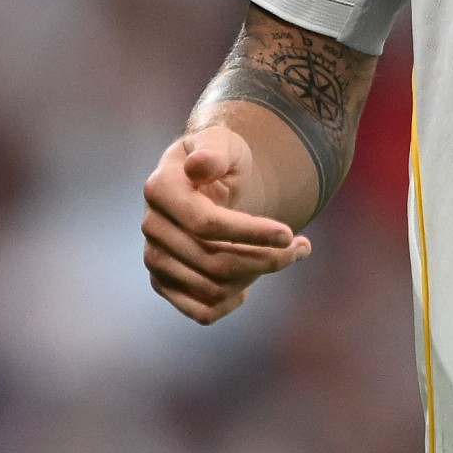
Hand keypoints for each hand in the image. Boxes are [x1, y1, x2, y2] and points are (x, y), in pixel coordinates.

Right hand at [141, 126, 312, 323]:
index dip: (251, 233)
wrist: (206, 181)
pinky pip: (202, 311)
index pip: (207, 225)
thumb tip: (199, 166)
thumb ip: (214, 152)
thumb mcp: (222, 142)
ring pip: (214, 288)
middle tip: (300, 246)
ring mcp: (155, 259)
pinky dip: (233, 302)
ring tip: (286, 255)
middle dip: (266, 258)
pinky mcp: (164, 283)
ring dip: (257, 276)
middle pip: (215, 261)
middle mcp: (152, 227)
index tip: (289, 233)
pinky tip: (252, 281)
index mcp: (161, 189)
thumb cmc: (220, 158)